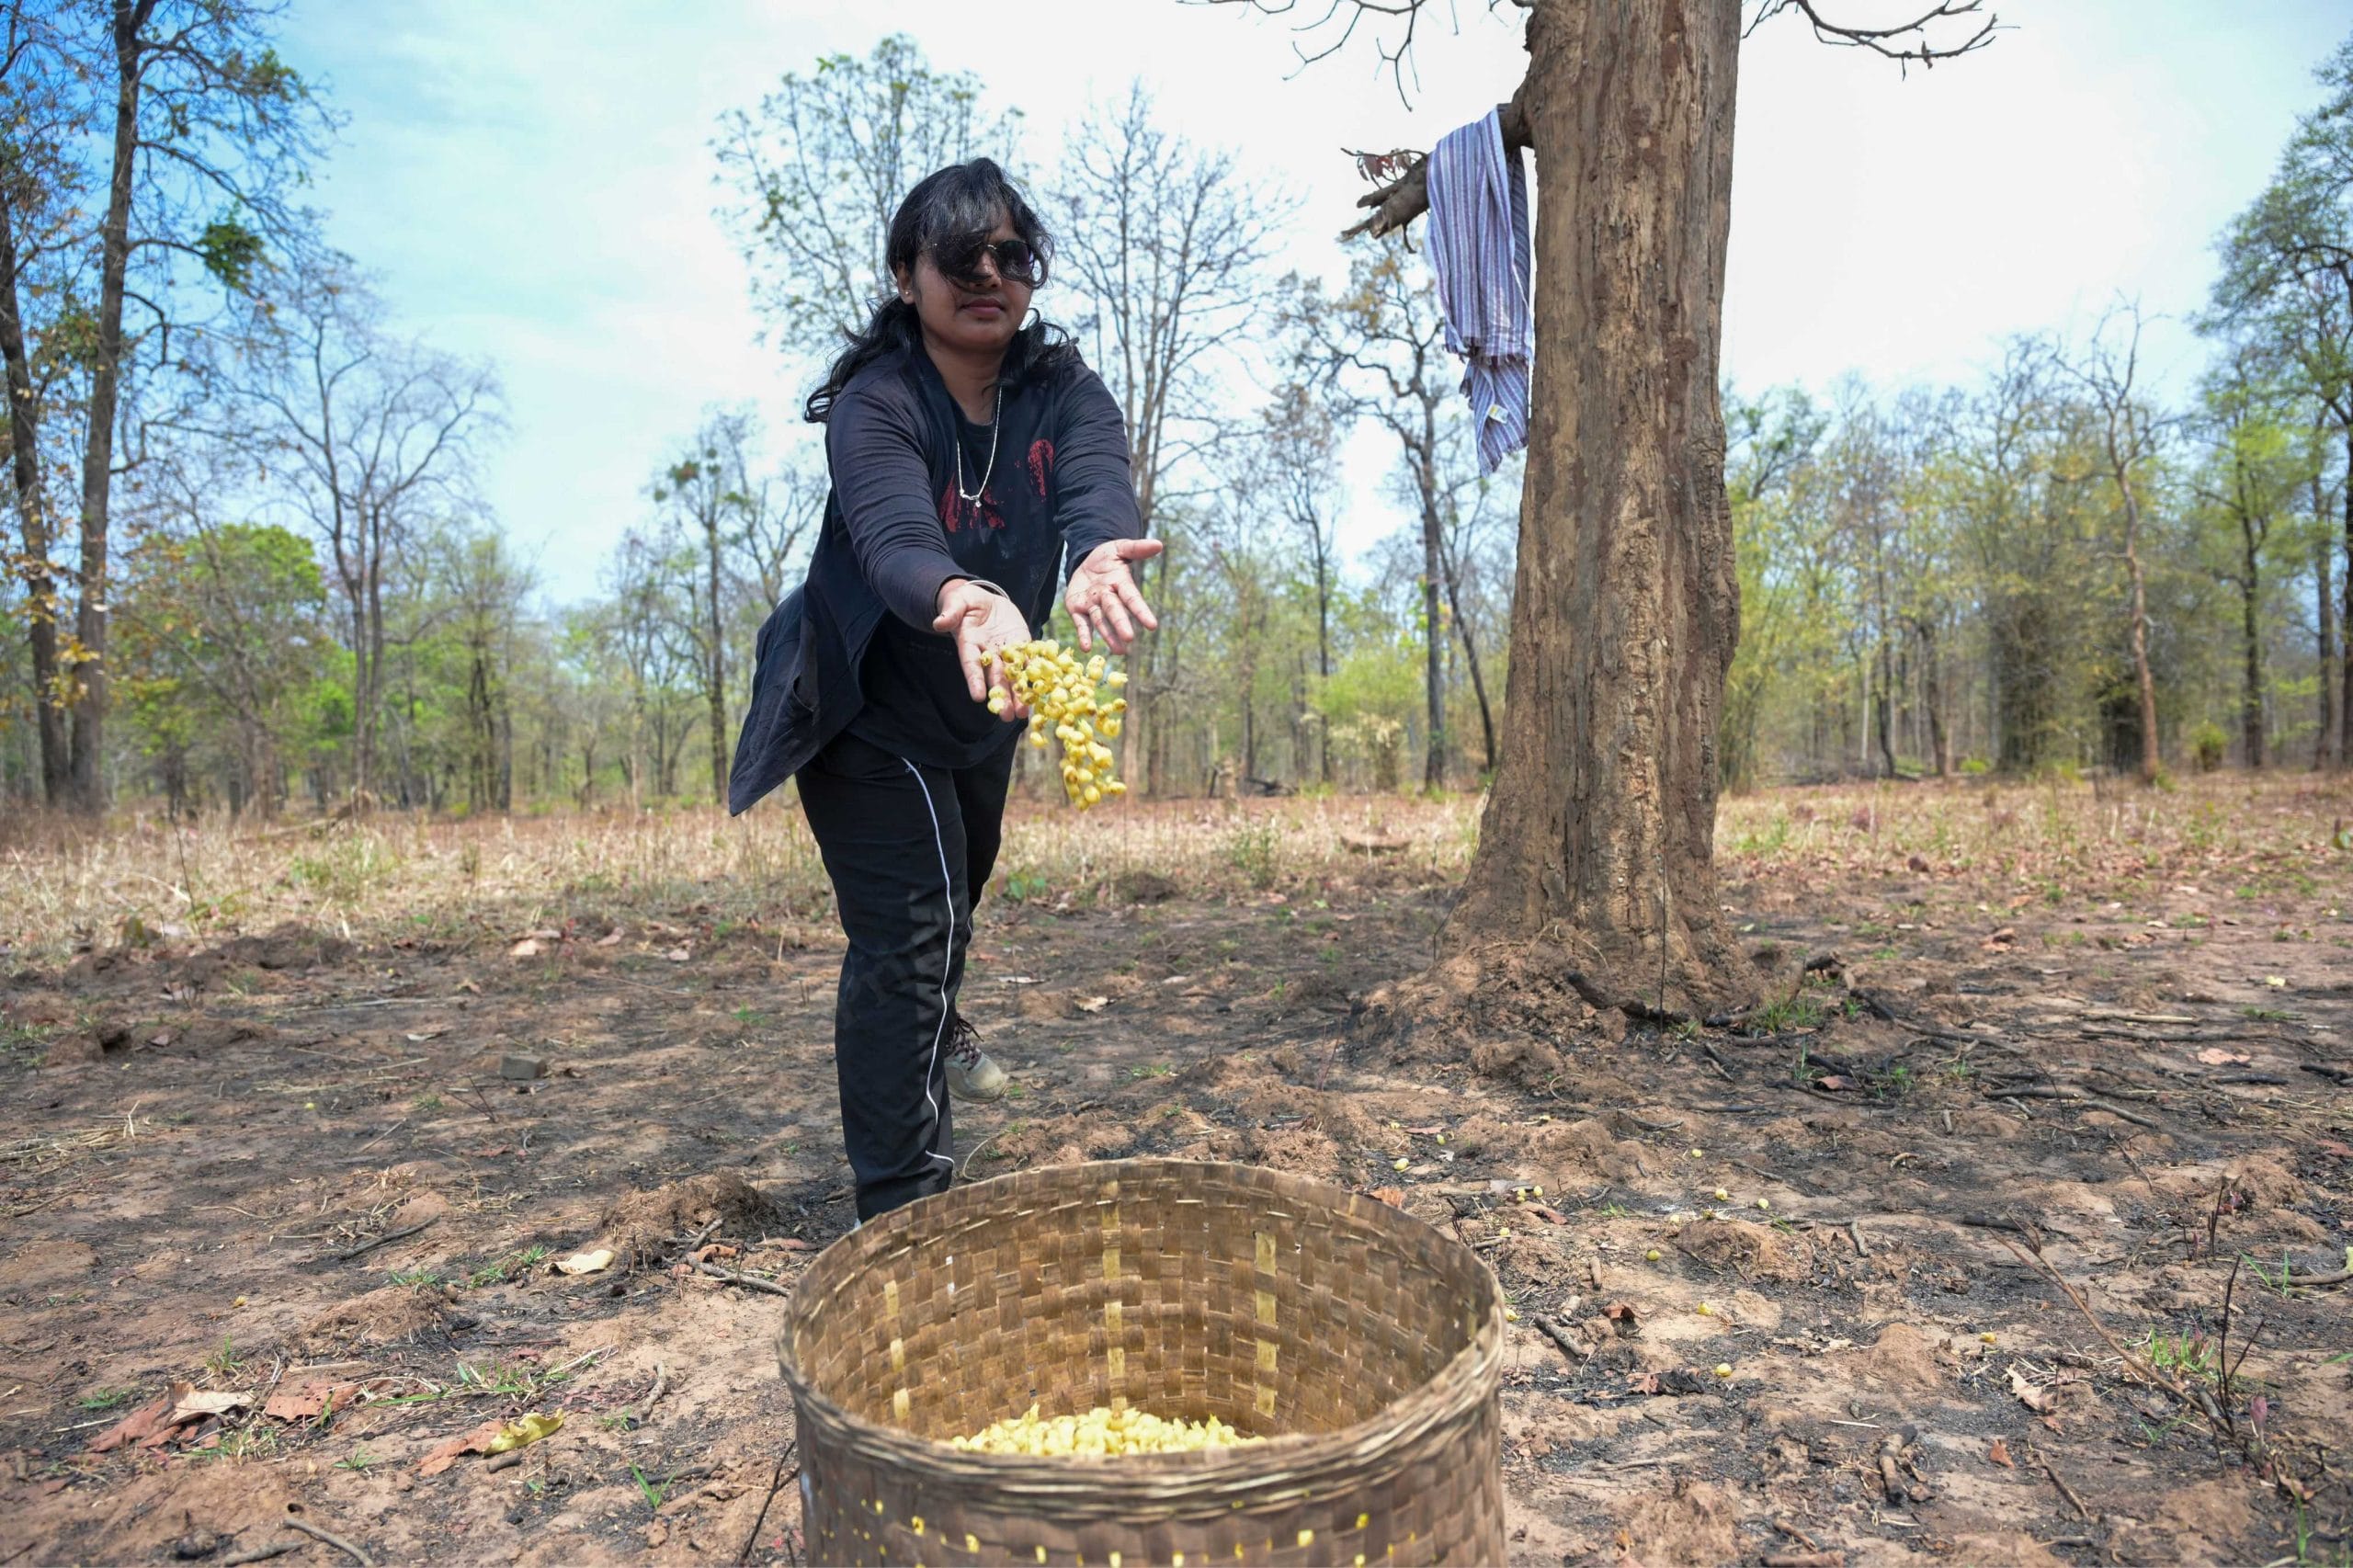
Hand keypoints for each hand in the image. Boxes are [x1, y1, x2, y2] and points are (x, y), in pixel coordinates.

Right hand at [932, 579, 1030, 713]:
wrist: (985, 601)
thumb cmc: (966, 602)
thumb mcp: (957, 602)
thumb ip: (950, 612)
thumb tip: (938, 623)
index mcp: (969, 644)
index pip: (971, 664)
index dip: (974, 680)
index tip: (978, 697)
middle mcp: (988, 653)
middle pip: (994, 678)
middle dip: (1001, 697)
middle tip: (1007, 716)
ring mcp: (1006, 651)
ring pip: (1013, 675)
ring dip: (1019, 694)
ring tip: (1024, 714)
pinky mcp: (1022, 644)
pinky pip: (1030, 659)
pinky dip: (1036, 673)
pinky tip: (1043, 688)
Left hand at [1066, 538, 1162, 653]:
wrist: (1085, 561)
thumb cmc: (1107, 556)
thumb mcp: (1120, 547)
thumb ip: (1137, 548)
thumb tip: (1159, 544)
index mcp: (1120, 583)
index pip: (1132, 598)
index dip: (1141, 611)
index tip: (1152, 625)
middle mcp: (1108, 597)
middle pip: (1115, 611)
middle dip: (1121, 624)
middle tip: (1129, 638)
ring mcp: (1093, 605)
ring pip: (1100, 621)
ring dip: (1108, 636)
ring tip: (1118, 652)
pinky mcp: (1077, 609)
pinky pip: (1081, 623)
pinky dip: (1083, 635)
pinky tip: (1086, 648)